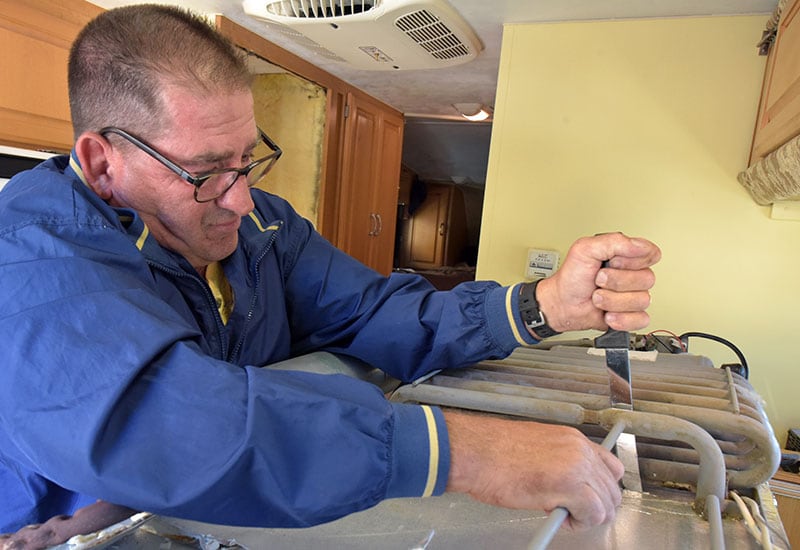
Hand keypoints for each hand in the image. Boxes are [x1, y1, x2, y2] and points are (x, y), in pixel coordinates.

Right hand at [444, 410, 622, 529]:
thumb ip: (560, 462)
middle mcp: (580, 450)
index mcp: (572, 439)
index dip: (599, 488)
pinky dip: (579, 524)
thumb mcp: (536, 448)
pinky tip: (556, 518)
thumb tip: (569, 484)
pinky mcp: (571, 487)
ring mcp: (577, 467)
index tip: (585, 497)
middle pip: (612, 489)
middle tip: (570, 511)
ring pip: (606, 504)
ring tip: (560, 514)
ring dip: (587, 516)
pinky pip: (593, 515)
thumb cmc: (493, 452)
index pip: (609, 466)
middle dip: (595, 506)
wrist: (476, 452)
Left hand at [536, 233, 660, 331]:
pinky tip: (608, 314)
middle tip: (598, 281)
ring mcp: (634, 296)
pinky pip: (641, 319)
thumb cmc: (572, 277)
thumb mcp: (585, 249)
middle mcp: (634, 275)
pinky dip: (621, 319)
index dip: (629, 260)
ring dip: (612, 301)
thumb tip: (639, 245)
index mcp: (627, 256)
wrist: (562, 304)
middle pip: (647, 279)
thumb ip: (613, 241)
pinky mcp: (633, 316)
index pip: (650, 254)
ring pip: (642, 300)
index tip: (611, 262)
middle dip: (615, 282)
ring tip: (598, 297)